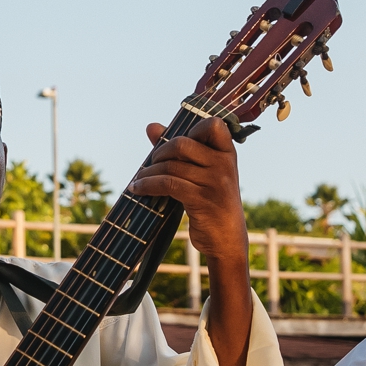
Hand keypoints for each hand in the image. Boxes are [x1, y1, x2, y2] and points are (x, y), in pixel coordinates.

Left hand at [130, 118, 247, 276]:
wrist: (227, 240)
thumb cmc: (211, 204)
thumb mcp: (203, 175)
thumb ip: (180, 150)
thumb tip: (151, 126)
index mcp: (227, 154)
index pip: (213, 125)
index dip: (191, 128)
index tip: (176, 144)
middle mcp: (224, 164)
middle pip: (182, 144)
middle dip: (160, 153)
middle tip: (151, 164)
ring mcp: (215, 182)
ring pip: (171, 166)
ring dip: (148, 173)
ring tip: (139, 180)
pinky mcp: (202, 199)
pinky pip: (168, 184)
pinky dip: (148, 185)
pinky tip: (138, 189)